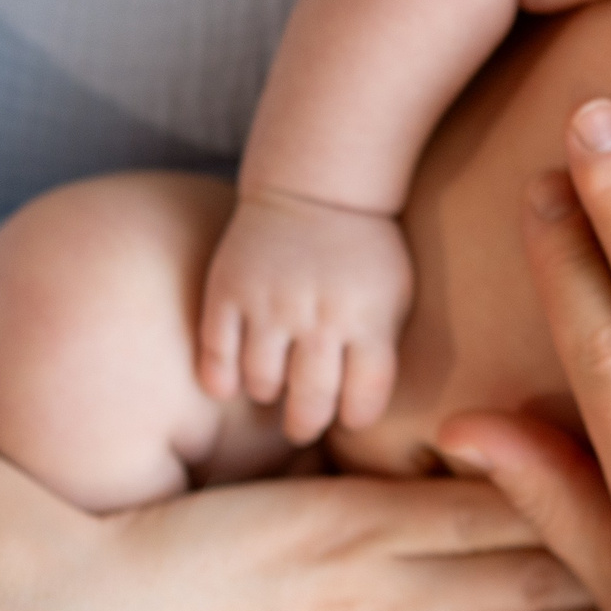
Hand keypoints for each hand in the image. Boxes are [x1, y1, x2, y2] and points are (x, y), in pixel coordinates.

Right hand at [199, 187, 412, 439]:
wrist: (316, 185)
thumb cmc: (363, 252)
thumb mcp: (395, 295)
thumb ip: (384, 349)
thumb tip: (361, 413)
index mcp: (369, 317)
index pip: (365, 399)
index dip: (355, 418)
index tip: (348, 415)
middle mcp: (320, 314)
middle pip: (311, 401)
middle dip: (306, 424)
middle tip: (302, 424)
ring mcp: (270, 301)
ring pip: (260, 383)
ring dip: (267, 394)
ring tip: (273, 385)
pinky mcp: (227, 290)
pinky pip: (215, 357)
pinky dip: (221, 380)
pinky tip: (231, 381)